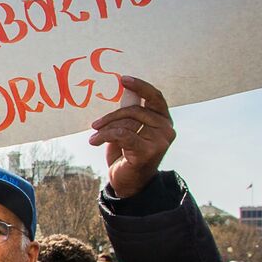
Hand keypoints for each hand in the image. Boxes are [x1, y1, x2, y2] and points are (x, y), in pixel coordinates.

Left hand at [89, 75, 174, 198]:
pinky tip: (94, 141)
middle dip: (111, 116)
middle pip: (135, 110)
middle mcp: (166, 129)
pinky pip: (122, 134)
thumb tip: (123, 89)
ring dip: (105, 129)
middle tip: (95, 124)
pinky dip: (105, 136)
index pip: (155, 96)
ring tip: (94, 135)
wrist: (127, 183)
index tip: (123, 79)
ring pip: (126, 123)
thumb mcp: (129, 129)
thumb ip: (130, 112)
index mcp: (164, 120)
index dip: (140, 86)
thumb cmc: (127, 154)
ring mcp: (160, 141)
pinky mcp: (148, 152)